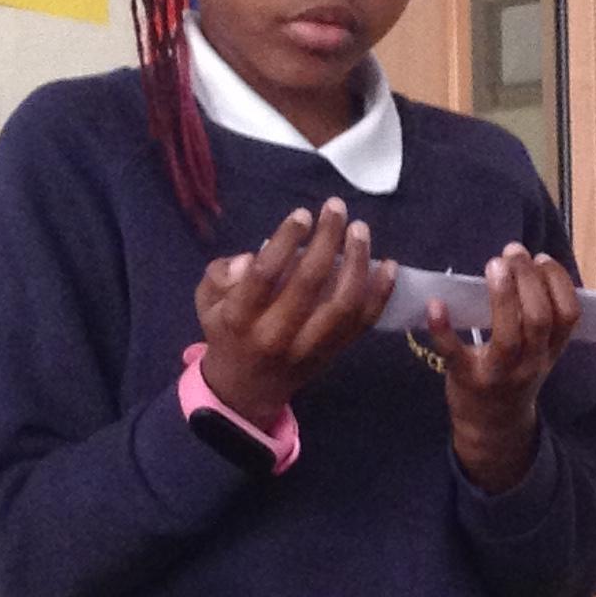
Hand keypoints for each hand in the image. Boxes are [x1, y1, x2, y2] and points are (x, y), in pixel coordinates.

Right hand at [195, 197, 396, 426]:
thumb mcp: (206, 302)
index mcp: (240, 318)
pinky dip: (380, 293)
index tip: (303, 214)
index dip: (286, 241)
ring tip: (359, 230)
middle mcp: (277, 334)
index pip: (265, 275)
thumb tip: (248, 259)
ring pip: (343, 304)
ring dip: (357, 262)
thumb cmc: (228, 331)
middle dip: (326, 240)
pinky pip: (363, 322)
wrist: (248, 388)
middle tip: (336, 208)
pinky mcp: (334, 352)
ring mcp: (310, 346)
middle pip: (310, 283)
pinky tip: (389, 265)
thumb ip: (219, 276)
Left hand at [431, 245, 579, 493]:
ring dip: (503, 295)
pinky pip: (454, 354)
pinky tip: (436, 304)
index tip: (540, 258)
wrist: (491, 428)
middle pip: (540, 319)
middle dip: (529, 279)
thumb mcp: (538, 353)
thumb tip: (528, 266)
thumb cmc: (514, 378)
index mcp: (551, 352)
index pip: (569, 315)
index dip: (559, 282)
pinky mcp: (465, 379)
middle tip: (513, 252)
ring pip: (509, 335)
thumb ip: (541, 320)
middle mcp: (530, 364)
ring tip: (495, 265)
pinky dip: (443, 329)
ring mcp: (498, 374)